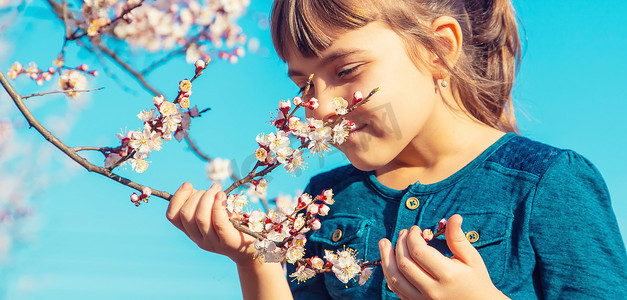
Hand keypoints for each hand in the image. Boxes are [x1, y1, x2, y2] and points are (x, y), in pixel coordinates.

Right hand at [166, 182, 257, 264]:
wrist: (251, 248)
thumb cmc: (232, 224)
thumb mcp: (213, 212)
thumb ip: (201, 201)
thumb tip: (190, 188)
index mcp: (191, 231)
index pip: (173, 216)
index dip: (177, 198)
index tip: (188, 184)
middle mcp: (198, 238)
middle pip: (186, 214)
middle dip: (197, 196)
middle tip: (212, 189)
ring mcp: (212, 242)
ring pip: (200, 218)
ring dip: (208, 198)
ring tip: (218, 190)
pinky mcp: (227, 241)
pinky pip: (218, 222)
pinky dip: (217, 206)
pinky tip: (222, 196)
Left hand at [378, 214, 507, 299]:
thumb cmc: (477, 281)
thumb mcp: (471, 258)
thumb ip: (458, 238)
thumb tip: (453, 217)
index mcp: (447, 275)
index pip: (419, 252)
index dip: (412, 237)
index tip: (415, 229)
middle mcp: (432, 290)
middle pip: (404, 264)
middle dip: (400, 244)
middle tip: (403, 233)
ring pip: (395, 279)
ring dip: (386, 259)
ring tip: (384, 243)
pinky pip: (397, 290)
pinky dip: (390, 275)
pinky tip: (389, 262)